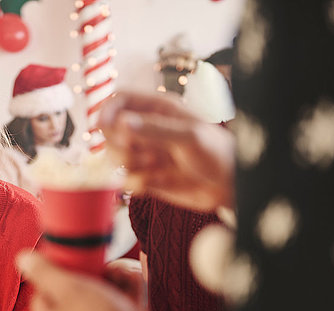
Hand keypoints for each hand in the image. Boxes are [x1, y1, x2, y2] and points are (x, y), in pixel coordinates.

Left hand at [17, 251, 156, 310]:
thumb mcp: (67, 290)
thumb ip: (44, 273)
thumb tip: (21, 258)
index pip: (41, 293)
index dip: (52, 274)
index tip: (65, 260)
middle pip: (74, 291)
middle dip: (90, 273)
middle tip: (99, 263)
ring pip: (101, 294)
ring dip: (113, 278)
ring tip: (121, 273)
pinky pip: (119, 304)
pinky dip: (127, 290)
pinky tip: (133, 281)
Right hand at [98, 91, 234, 210]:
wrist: (229, 186)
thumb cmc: (217, 153)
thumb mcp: (189, 136)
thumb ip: (154, 129)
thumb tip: (120, 123)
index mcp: (157, 110)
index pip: (119, 101)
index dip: (107, 111)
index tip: (104, 126)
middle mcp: (146, 130)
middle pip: (109, 132)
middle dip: (118, 144)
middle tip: (137, 150)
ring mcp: (145, 155)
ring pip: (114, 158)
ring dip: (129, 165)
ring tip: (154, 166)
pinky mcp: (146, 178)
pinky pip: (126, 181)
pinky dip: (137, 184)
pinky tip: (157, 182)